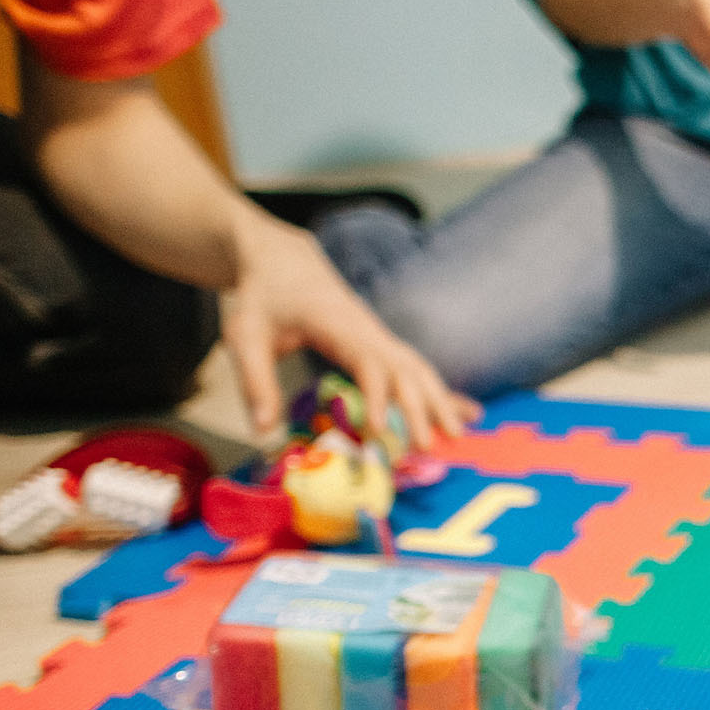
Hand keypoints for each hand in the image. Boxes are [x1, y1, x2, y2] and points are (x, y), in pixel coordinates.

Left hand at [220, 218, 477, 448]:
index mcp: (339, 326)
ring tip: (458, 436)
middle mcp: (369, 331)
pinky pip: (416, 370)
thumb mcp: (245, 336)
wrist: (284, 260)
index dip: (376, 398)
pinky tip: (465, 412)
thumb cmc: (263, 297)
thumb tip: (263, 432)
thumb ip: (256, 382)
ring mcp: (380, 337)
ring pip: (419, 369)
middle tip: (427, 448)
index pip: (368, 363)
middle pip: (406, 369)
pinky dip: (440, 392)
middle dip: (421, 407)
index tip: (376, 432)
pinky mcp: (381, 345)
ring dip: (441, 400)